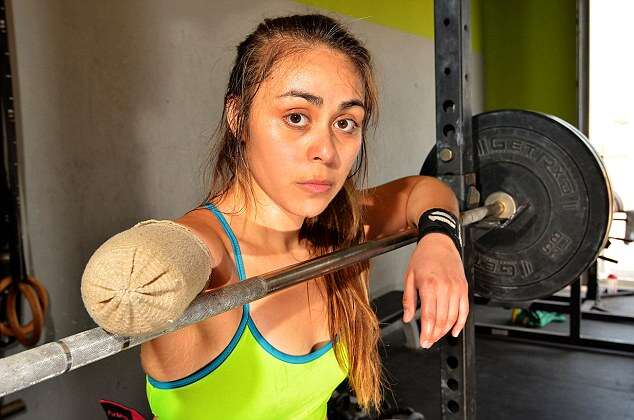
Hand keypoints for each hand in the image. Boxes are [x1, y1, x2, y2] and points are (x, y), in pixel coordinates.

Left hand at [402, 232, 468, 347]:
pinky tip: (454, 331)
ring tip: (437, 337)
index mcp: (429, 285)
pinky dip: (460, 323)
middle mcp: (445, 288)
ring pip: (453, 318)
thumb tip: (408, 318)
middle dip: (435, 335)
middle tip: (428, 342)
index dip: (426, 333)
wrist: (439, 242)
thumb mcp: (409, 277)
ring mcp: (456, 289)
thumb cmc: (423, 258)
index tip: (423, 342)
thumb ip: (408, 300)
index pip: (429, 317)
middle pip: (442, 320)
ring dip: (445, 331)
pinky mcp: (464, 288)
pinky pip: (464, 311)